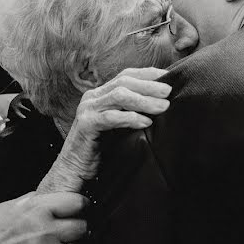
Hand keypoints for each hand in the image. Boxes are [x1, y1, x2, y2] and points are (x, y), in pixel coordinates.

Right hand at [0, 191, 88, 243]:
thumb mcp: (12, 204)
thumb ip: (36, 200)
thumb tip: (53, 196)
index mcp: (38, 208)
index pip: (78, 202)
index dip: (82, 205)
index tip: (79, 208)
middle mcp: (44, 229)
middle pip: (82, 228)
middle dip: (80, 228)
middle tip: (73, 230)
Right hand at [38, 67, 171, 192]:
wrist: (74, 169)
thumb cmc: (100, 148)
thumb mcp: (118, 125)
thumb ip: (131, 111)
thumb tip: (161, 103)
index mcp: (100, 93)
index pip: (126, 75)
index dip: (148, 74)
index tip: (168, 76)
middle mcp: (92, 97)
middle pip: (124, 82)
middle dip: (149, 85)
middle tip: (169, 91)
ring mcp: (87, 109)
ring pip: (119, 96)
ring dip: (144, 100)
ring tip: (163, 107)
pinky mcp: (86, 125)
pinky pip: (111, 117)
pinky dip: (130, 118)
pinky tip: (146, 123)